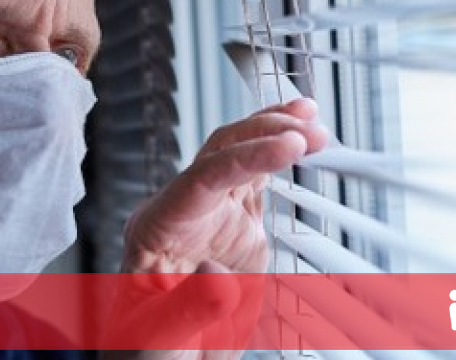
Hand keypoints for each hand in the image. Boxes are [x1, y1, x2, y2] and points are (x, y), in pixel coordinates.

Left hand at [107, 98, 327, 359]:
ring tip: (313, 119)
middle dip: (263, 132)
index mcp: (155, 230)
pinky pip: (258, 182)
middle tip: (309, 128)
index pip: (202, 179)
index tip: (288, 146)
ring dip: (274, 132)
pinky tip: (303, 138)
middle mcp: (183, 214)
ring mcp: (211, 219)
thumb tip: (219, 278)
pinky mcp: (237, 230)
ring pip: (240, 158)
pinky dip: (279, 157)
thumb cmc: (143, 354)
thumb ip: (189, 309)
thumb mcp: (157, 340)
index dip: (247, 158)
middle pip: (220, 154)